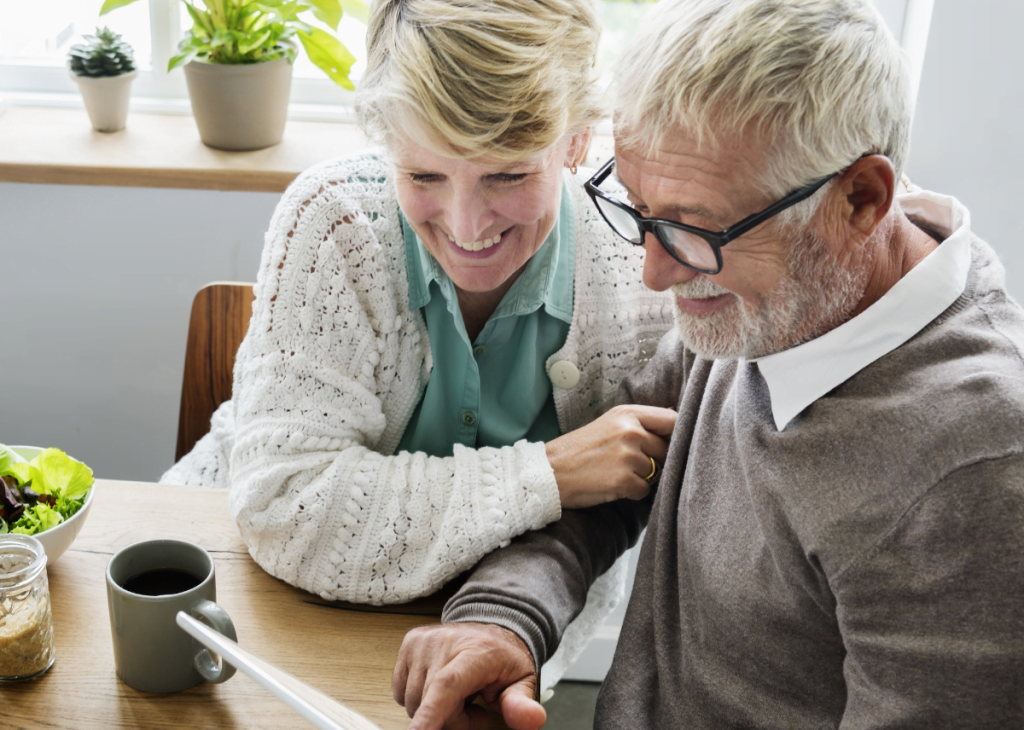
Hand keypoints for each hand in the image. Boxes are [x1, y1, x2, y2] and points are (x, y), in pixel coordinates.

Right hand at [393, 623, 544, 729]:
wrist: (491, 628)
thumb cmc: (504, 658)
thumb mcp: (523, 682)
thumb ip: (522, 704)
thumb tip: (532, 720)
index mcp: (476, 652)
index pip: (447, 686)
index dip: (429, 716)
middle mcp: (444, 642)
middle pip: (431, 705)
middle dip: (451, 720)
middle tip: (474, 709)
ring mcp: (423, 642)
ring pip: (413, 703)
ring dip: (434, 711)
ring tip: (459, 695)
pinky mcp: (408, 644)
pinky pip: (401, 692)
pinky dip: (419, 699)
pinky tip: (440, 686)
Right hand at [546, 404, 676, 507]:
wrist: (550, 471)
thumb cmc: (580, 449)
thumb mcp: (610, 423)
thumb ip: (640, 422)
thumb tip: (675, 417)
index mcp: (628, 414)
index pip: (672, 421)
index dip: (677, 434)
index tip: (671, 443)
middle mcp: (630, 431)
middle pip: (666, 450)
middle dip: (654, 460)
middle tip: (628, 463)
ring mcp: (627, 456)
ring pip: (656, 472)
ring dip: (640, 477)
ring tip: (614, 472)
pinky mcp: (623, 480)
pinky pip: (644, 490)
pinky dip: (631, 492)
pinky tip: (612, 485)